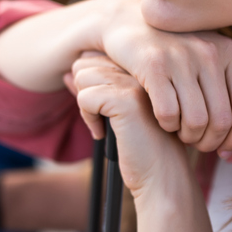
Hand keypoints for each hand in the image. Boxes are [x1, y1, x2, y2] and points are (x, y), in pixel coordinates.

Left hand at [67, 54, 189, 198]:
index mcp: (144, 66)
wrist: (163, 175)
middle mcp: (143, 68)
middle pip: (86, 64)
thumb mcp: (115, 112)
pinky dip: (88, 119)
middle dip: (87, 93)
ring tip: (105, 126)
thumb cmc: (143, 146)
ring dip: (87, 107)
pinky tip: (104, 133)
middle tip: (104, 119)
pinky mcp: (127, 100)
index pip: (96, 56)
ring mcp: (137, 82)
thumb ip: (94, 89)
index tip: (107, 110)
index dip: (93, 86)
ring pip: (83, 77)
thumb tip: (67, 73)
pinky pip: (85, 97)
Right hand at [96, 0, 231, 157]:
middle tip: (197, 144)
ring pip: (196, 120)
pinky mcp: (152, 64)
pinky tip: (163, 121)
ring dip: (188, 136)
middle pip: (222, 120)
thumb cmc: (172, 51)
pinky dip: (167, 126)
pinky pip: (168, 112)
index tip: (225, 150)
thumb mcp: (207, 66)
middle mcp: (209, 52)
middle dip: (209, 142)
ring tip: (180, 133)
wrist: (126, 22)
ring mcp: (181, 56)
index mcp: (228, 52)